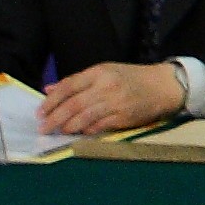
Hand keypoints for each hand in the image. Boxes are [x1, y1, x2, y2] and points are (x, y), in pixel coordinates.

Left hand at [37, 61, 185, 136]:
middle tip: (43, 128)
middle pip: (73, 105)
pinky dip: (86, 131)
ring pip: (83, 118)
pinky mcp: (124, 117)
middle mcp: (106, 86)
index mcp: (99, 72)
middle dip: (54, 118)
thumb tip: (49, 90)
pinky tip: (80, 132)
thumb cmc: (132, 78)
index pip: (68, 86)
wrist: (164, 86)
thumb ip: (77, 82)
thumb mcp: (105, 72)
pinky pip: (98, 127)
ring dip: (67, 127)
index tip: (39, 113)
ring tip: (59, 132)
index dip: (50, 101)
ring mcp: (116, 103)